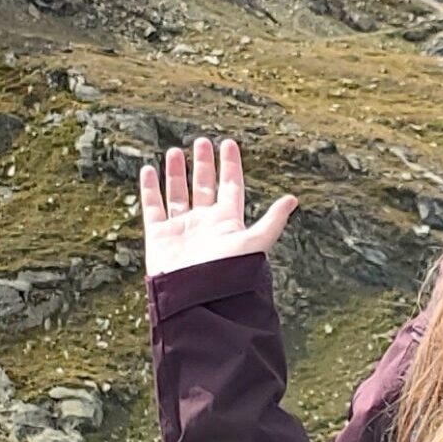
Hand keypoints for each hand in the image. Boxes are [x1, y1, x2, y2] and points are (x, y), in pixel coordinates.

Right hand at [138, 135, 296, 278]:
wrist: (196, 300)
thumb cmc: (228, 273)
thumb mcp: (254, 243)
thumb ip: (272, 222)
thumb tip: (293, 199)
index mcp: (227, 222)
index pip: (230, 187)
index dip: (230, 165)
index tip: (228, 143)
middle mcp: (205, 223)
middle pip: (204, 186)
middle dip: (203, 164)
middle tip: (201, 141)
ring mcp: (182, 229)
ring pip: (178, 193)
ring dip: (176, 173)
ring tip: (174, 151)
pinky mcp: (159, 236)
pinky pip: (153, 207)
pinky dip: (150, 188)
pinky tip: (149, 170)